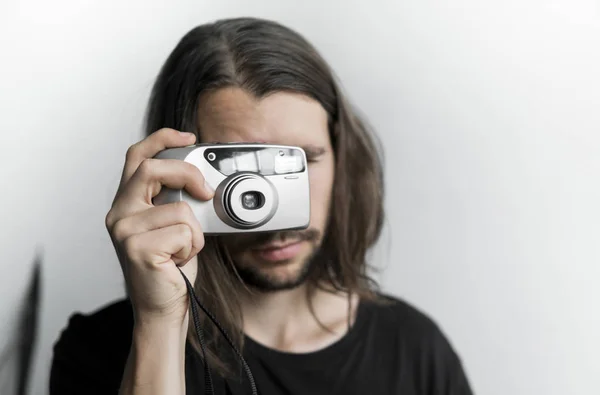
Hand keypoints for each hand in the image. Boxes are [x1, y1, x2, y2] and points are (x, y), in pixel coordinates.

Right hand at [105, 128, 213, 326]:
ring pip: (180, 208)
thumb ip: (175, 200)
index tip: (189, 136)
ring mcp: (125, 230)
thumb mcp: (172, 226)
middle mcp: (119, 213)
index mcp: (127, 203)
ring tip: (181, 251)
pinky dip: (192, 248)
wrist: (163, 308)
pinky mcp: (137, 248)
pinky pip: (184, 232)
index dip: (162, 138)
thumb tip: (201, 181)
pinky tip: (178, 262)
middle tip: (206, 193)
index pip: (138, 156)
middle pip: (154, 169)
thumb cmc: (170, 268)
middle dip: (189, 174)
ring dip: (194, 233)